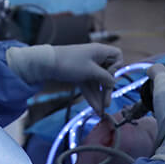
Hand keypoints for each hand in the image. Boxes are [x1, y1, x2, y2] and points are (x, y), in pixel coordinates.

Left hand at [6, 43, 122, 113]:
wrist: (47, 63)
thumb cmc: (71, 62)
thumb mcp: (91, 71)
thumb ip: (105, 77)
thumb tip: (113, 83)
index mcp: (100, 51)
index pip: (117, 55)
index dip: (117, 66)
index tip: (110, 75)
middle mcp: (95, 58)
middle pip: (107, 73)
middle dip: (107, 89)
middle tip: (107, 104)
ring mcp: (87, 67)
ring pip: (97, 82)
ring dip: (99, 96)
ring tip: (100, 112)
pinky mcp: (79, 74)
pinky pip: (89, 85)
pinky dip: (91, 95)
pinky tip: (95, 108)